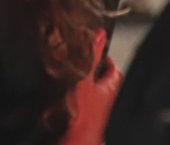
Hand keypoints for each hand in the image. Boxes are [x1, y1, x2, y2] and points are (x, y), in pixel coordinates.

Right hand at [60, 29, 121, 144]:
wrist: (72, 140)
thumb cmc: (82, 114)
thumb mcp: (86, 77)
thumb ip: (92, 56)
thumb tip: (100, 34)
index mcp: (108, 90)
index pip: (113, 71)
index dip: (107, 59)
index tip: (99, 48)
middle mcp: (101, 102)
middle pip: (100, 82)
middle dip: (90, 70)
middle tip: (77, 59)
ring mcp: (89, 111)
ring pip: (86, 92)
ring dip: (76, 82)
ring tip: (62, 72)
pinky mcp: (75, 117)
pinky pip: (73, 101)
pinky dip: (66, 94)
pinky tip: (56, 92)